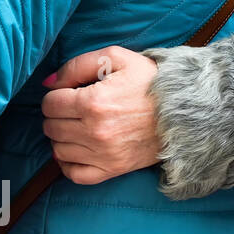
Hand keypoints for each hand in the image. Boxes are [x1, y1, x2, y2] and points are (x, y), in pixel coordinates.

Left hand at [41, 45, 160, 184]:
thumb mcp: (116, 58)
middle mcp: (95, 132)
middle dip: (57, 116)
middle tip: (73, 109)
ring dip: (62, 138)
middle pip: (51, 127)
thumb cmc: (150, 81)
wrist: (185, 111)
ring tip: (76, 127)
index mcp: (94, 102)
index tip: (68, 94)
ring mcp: (103, 154)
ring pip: (58, 150)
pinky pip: (74, 175)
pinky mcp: (112, 170)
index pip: (50, 104)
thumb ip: (76, 66)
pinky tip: (76, 150)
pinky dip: (68, 164)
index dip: (55, 96)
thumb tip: (48, 83)